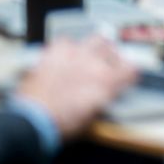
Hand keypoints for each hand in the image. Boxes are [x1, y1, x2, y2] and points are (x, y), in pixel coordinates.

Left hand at [14, 38, 138, 138]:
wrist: (32, 121)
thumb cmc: (62, 124)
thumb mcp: (92, 118)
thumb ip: (103, 99)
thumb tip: (105, 95)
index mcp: (107, 82)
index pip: (131, 69)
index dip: (130, 74)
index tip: (126, 78)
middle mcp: (95, 64)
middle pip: (114, 50)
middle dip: (113, 58)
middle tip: (108, 66)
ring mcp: (75, 55)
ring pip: (96, 39)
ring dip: (97, 47)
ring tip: (91, 55)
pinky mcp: (55, 53)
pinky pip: (67, 41)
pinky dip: (68, 47)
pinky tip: (65, 55)